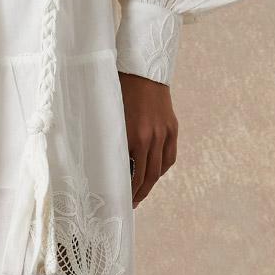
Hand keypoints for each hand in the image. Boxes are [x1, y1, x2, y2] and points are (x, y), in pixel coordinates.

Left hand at [119, 72, 176, 205]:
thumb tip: (102, 162)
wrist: (142, 70)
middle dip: (138, 193)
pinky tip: (154, 174)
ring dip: (150, 185)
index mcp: (132, 136)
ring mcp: (163, 134)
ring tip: (141, 193)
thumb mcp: (108, 116)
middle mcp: (150, 138)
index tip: (119, 199)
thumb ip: (109, 139)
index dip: (126, 191)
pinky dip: (162, 168)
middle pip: (146, 177)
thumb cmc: (117, 91)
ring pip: (159, 170)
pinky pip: (169, 157)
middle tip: (130, 204)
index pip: (131, 174)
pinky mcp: (172, 128)